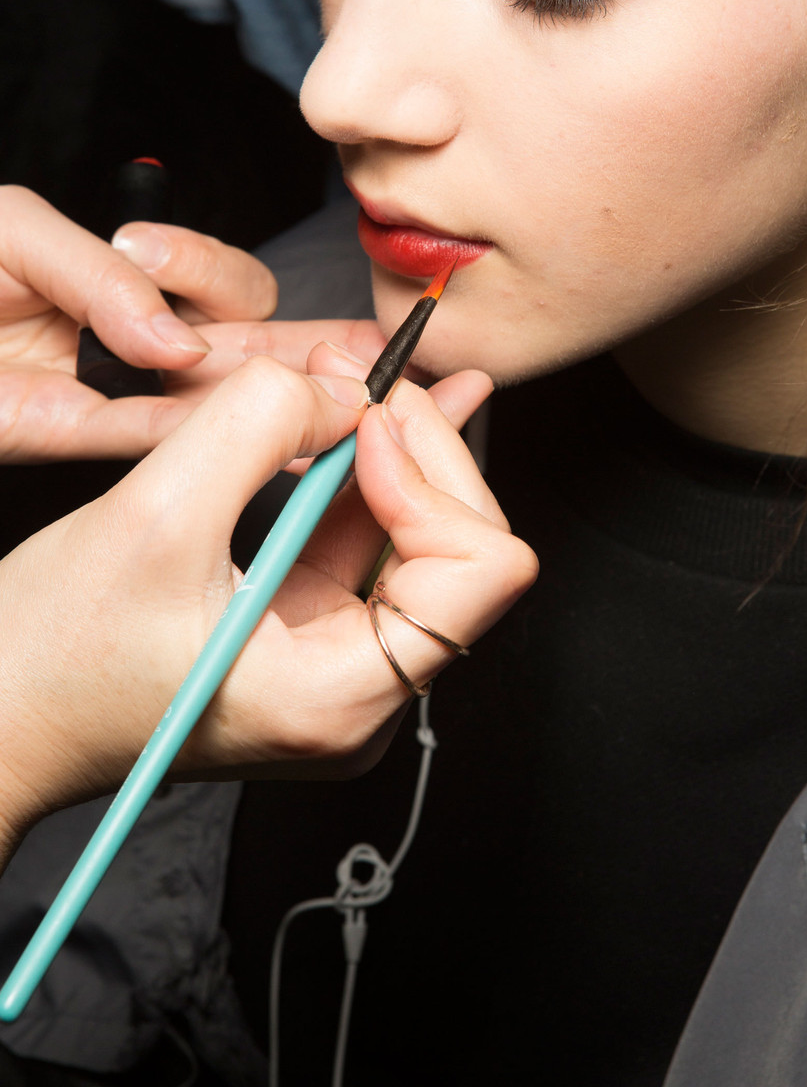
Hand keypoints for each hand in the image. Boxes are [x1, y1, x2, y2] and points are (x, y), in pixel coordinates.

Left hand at [0, 185, 382, 461]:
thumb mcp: (16, 233)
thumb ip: (100, 271)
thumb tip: (177, 340)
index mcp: (136, 280)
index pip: (224, 287)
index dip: (233, 283)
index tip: (196, 276)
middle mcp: (141, 340)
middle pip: (251, 348)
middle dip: (317, 354)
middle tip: (377, 359)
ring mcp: (118, 391)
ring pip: (220, 401)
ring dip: (285, 402)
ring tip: (342, 398)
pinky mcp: (78, 437)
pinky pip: (152, 440)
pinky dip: (201, 436)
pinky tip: (260, 430)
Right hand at [0, 348, 536, 860]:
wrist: (4, 712)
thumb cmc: (54, 656)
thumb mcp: (152, 516)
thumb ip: (257, 426)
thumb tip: (345, 386)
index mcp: (340, 697)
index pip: (479, 572)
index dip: (432, 477)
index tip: (363, 423)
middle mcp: (361, 695)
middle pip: (465, 548)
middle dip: (423, 449)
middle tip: (372, 376)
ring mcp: (341, 666)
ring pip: (424, 539)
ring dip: (403, 449)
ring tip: (389, 375)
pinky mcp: (311, 635)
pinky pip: (373, 545)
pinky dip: (375, 475)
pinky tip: (384, 416)